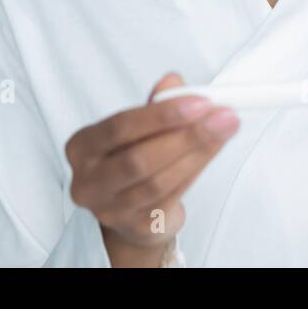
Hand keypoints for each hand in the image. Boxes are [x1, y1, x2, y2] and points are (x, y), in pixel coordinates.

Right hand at [64, 72, 238, 265]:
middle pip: (139, 159)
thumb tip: (174, 82)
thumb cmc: (131, 156)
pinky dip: (196, 170)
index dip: (161, 115)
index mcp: (83, 146)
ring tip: (223, 131)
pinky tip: (212, 151)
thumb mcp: (137, 127)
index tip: (199, 102)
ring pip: (159, 181)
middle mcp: (89, 181)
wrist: (131, 208)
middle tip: (221, 117)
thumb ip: (154, 104)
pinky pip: (172, 197)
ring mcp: (111, 209)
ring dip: (197, 153)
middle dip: (186, 136)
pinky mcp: (137, 226)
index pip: (120, 127)